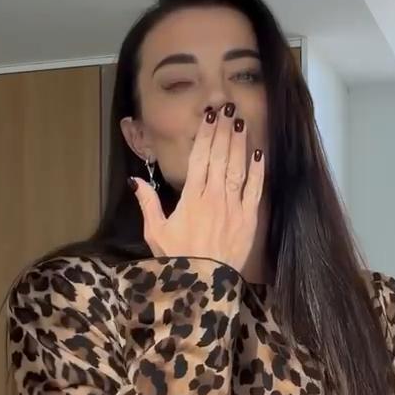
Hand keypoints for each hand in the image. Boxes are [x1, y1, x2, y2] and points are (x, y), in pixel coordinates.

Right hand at [131, 105, 264, 273]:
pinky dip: (257, 171)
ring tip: (240, 122)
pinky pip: (254, 190)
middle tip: (227, 108)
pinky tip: (258, 154)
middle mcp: (214, 198)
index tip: (209, 116)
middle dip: (223, 131)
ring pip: (238, 168)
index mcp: (191, 198)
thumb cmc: (178, 260)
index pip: (200, 158)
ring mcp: (233, 208)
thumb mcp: (156, 233)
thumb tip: (135, 181)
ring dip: (239, 144)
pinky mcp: (248, 220)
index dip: (205, 134)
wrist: (204, 286)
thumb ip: (148, 204)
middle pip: (220, 157)